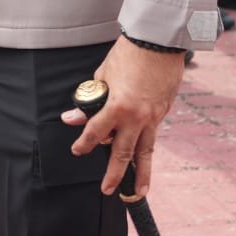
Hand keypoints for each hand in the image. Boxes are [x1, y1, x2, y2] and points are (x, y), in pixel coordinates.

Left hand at [61, 37, 184, 195]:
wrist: (159, 42)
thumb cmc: (127, 55)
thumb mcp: (102, 76)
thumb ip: (90, 101)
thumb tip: (72, 118)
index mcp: (118, 106)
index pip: (96, 132)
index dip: (84, 143)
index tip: (77, 150)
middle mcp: (137, 117)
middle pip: (124, 152)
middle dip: (114, 173)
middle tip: (107, 190)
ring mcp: (153, 117)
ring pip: (146, 152)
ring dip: (141, 175)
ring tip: (137, 192)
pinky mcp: (163, 113)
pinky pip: (152, 136)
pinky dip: (147, 149)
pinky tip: (143, 160)